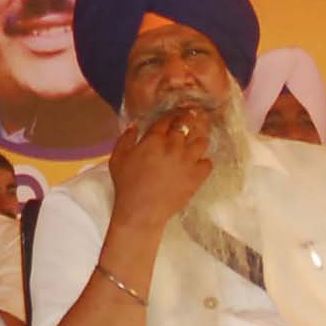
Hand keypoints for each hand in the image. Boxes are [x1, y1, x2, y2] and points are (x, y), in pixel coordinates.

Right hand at [106, 102, 216, 230]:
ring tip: (195, 141)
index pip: (168, 118)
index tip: (176, 113)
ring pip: (202, 140)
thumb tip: (134, 125)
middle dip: (189, 118)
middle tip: (191, 117)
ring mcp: (188, 160)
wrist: (141, 212)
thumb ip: (126, 138)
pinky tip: (196, 164)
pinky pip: (208, 162)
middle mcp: (174, 145)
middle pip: (187, 123)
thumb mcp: (117, 158)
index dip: (173, 113)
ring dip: (199, 138)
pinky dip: (203, 162)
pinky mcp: (197, 176)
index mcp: (154, 139)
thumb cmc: (126, 185)